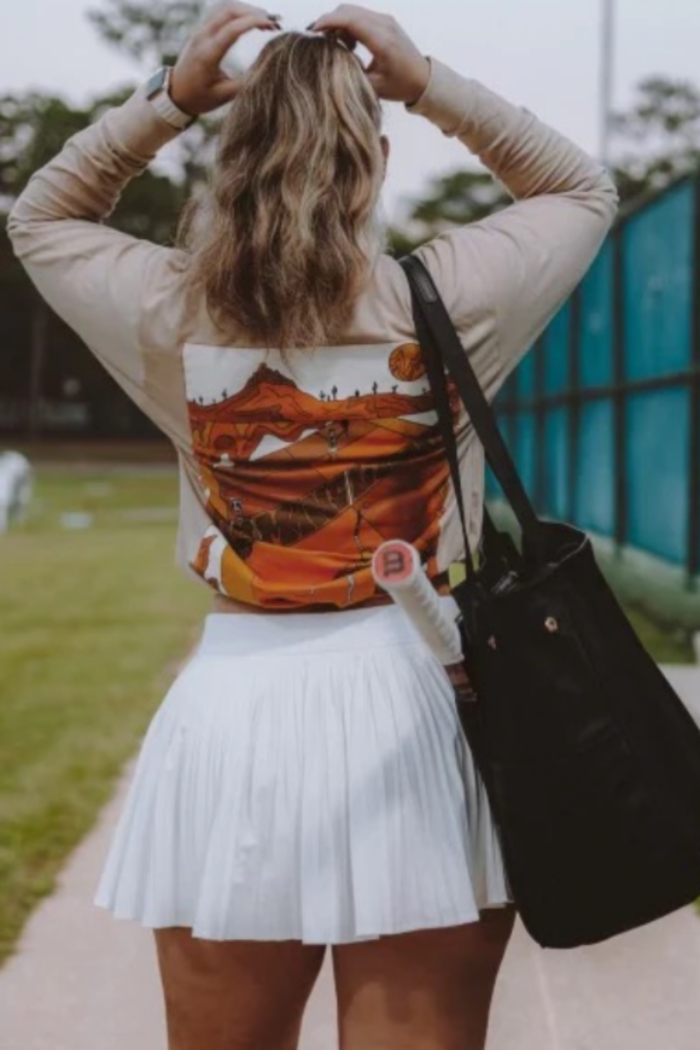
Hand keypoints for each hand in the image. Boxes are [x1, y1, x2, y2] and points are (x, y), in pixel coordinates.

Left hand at [170, 3, 281, 114]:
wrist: (175, 94)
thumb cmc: (200, 98)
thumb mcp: (223, 96)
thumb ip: (244, 84)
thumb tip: (266, 72)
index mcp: (207, 55)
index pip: (232, 29)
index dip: (253, 22)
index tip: (273, 25)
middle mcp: (202, 37)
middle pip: (229, 11)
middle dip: (254, 12)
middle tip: (275, 21)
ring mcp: (200, 31)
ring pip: (225, 8)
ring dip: (248, 10)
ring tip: (268, 21)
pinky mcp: (202, 30)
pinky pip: (221, 12)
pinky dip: (239, 12)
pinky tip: (252, 20)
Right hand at [310, 5, 429, 103]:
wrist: (423, 79)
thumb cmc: (400, 86)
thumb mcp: (373, 87)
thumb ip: (352, 72)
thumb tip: (331, 61)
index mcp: (382, 40)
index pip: (349, 20)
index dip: (328, 22)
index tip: (312, 31)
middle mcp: (385, 24)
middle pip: (348, 10)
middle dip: (329, 21)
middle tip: (316, 38)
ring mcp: (386, 20)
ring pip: (353, 11)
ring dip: (339, 23)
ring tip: (335, 45)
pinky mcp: (386, 21)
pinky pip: (361, 15)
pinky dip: (349, 24)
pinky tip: (349, 43)